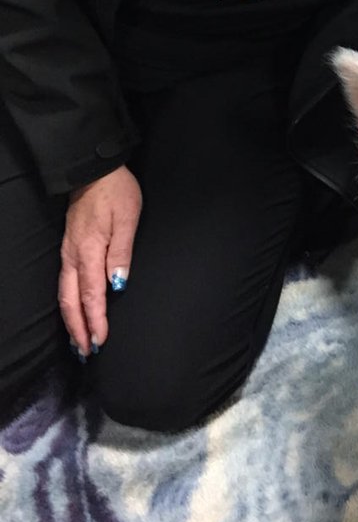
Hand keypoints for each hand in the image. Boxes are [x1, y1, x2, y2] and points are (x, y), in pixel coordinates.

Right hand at [58, 166, 141, 357]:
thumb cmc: (116, 191)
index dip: (96, 320)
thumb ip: (122, 252)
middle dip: (79, 329)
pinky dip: (68, 303)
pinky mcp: (69, 247)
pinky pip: (65, 282)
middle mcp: (73, 256)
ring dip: (71, 320)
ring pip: (65, 294)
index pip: (91, 294)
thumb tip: (117, 285)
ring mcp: (68, 252)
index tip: (101, 341)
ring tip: (79, 341)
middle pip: (71, 301)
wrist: (94, 169)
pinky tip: (74, 310)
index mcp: (89, 250)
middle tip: (88, 352)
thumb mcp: (127, 217)